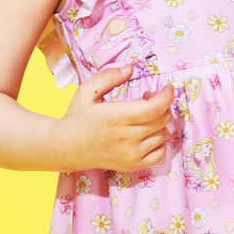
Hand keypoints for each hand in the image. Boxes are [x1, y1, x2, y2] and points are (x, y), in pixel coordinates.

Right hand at [51, 65, 174, 172]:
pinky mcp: (133, 165)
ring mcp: (131, 154)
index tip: (167, 87)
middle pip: (162, 119)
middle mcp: (127, 138)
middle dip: (162, 104)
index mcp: (117, 117)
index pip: (155, 108)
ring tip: (144, 116)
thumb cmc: (77, 117)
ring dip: (159, 122)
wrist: (66, 147)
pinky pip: (160, 153)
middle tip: (147, 98)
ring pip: (163, 135)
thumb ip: (108, 77)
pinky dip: (160, 142)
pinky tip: (148, 134)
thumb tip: (130, 69)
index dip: (167, 96)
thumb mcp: (86, 91)